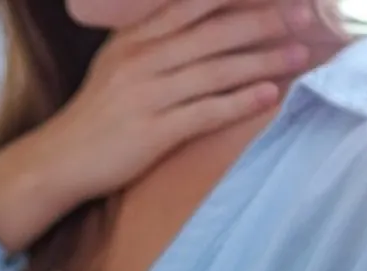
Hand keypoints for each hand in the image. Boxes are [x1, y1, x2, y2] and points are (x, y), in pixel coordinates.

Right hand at [0, 0, 315, 250]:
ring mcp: (147, 95)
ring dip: (262, 60)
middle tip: (305, 16)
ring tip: (300, 55)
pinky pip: (206, 111)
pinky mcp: (153, 131)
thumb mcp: (117, 62)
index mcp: (133, 38)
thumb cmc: (98, 112)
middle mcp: (141, 60)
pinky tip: (269, 95)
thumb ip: (153, 37)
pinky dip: (240, 101)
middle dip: (263, 22)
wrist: (61, 158)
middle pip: (212, 33)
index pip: (190, 4)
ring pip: (215, 70)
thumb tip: (198, 15)